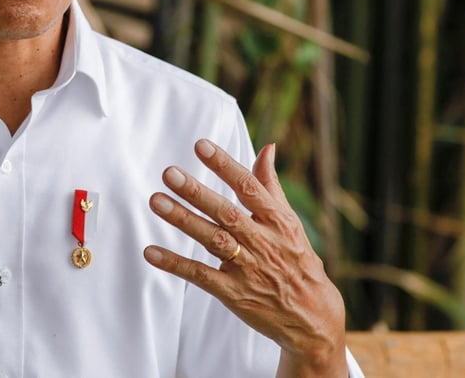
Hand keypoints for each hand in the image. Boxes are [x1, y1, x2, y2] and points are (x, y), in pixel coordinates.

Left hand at [143, 140, 345, 377]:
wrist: (313, 318)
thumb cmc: (298, 261)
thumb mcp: (290, 222)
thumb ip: (270, 185)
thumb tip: (267, 147)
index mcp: (278, 221)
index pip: (249, 187)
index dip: (225, 165)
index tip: (201, 145)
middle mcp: (263, 242)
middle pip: (226, 213)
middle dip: (196, 192)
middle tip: (169, 173)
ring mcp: (248, 269)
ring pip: (212, 240)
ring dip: (183, 220)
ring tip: (156, 200)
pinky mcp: (234, 293)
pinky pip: (201, 276)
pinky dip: (176, 264)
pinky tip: (151, 252)